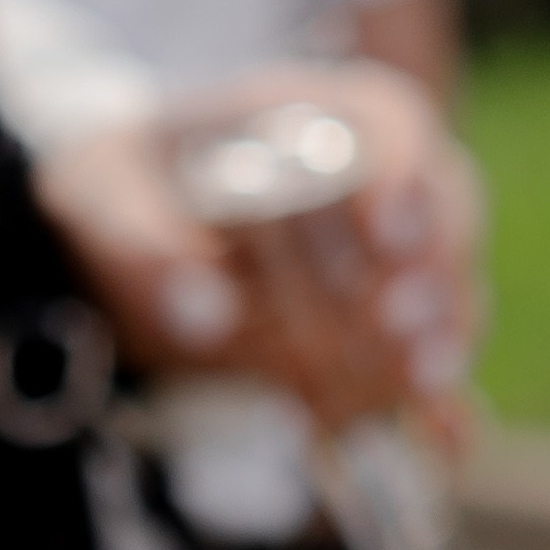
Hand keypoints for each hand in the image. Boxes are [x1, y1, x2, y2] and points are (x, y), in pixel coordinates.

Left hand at [32, 59, 479, 438]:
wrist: (119, 219)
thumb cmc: (117, 183)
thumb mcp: (102, 194)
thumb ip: (142, 244)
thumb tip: (205, 316)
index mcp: (309, 110)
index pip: (392, 122)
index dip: (404, 174)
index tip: (389, 230)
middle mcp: (366, 171)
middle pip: (442, 207)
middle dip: (430, 271)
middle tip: (411, 326)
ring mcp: (380, 251)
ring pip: (445, 281)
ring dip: (440, 333)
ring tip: (427, 385)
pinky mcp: (375, 324)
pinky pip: (420, 355)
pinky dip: (437, 397)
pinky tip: (448, 439)